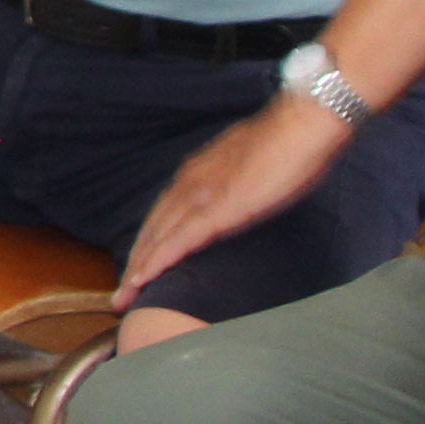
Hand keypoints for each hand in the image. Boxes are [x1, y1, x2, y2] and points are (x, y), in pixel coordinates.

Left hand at [114, 92, 350, 304]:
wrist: (305, 124)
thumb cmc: (289, 143)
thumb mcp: (251, 166)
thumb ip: (234, 183)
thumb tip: (235, 198)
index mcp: (198, 171)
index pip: (163, 213)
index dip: (148, 243)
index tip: (136, 268)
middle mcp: (191, 182)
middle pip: (153, 228)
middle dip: (135, 263)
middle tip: (120, 296)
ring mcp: (202, 194)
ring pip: (159, 237)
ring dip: (139, 269)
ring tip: (124, 299)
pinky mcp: (217, 209)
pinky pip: (180, 239)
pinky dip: (158, 260)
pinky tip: (143, 280)